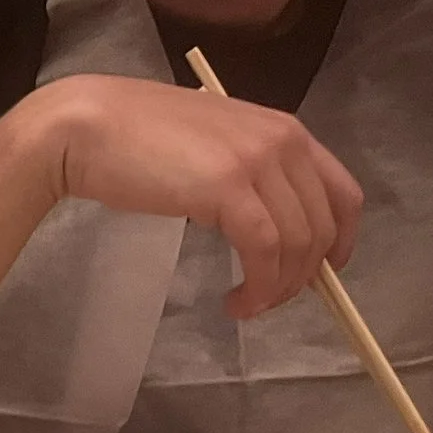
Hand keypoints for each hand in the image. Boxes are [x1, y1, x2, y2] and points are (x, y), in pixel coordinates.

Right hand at [17, 74, 361, 319]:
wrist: (89, 127)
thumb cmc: (136, 138)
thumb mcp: (210, 148)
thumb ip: (245, 173)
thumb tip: (261, 221)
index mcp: (283, 130)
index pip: (342, 191)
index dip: (340, 240)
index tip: (319, 273)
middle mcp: (282, 141)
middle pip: (322, 225)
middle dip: (302, 276)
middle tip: (266, 301)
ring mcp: (257, 162)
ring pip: (296, 243)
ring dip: (276, 287)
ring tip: (246, 305)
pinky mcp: (227, 188)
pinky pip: (263, 250)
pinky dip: (257, 285)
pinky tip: (236, 301)